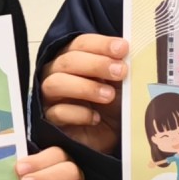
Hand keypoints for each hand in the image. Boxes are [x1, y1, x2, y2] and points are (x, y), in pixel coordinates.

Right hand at [40, 33, 126, 154]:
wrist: (107, 136)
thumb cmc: (111, 104)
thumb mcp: (120, 84)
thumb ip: (120, 67)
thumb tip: (128, 54)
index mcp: (73, 58)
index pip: (80, 44)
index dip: (101, 44)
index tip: (123, 48)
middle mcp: (57, 73)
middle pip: (67, 61)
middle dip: (96, 64)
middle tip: (121, 71)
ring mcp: (50, 97)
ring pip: (55, 83)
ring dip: (85, 87)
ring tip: (109, 96)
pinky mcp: (50, 120)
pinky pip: (57, 112)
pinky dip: (79, 113)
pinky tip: (96, 117)